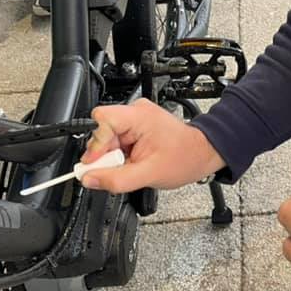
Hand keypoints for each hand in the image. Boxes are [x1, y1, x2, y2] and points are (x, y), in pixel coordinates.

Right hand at [78, 98, 226, 191]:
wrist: (201, 154)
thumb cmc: (184, 158)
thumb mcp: (148, 175)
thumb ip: (116, 179)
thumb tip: (89, 179)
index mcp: (139, 116)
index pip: (101, 119)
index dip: (96, 144)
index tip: (98, 163)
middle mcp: (136, 111)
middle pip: (102, 130)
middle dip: (106, 153)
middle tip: (119, 168)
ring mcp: (136, 117)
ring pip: (108, 137)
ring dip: (114, 155)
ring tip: (131, 164)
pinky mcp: (136, 125)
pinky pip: (117, 139)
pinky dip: (120, 153)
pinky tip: (132, 160)